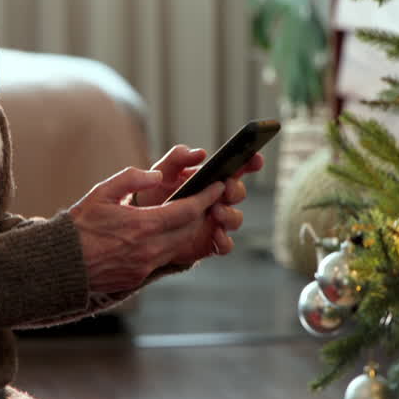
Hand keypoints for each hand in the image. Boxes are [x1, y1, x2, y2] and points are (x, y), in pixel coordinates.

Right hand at [69, 167, 224, 293]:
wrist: (61, 264)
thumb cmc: (79, 226)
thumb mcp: (102, 193)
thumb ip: (132, 179)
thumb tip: (158, 175)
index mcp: (143, 225)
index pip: (188, 210)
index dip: (206, 197)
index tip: (218, 186)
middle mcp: (149, 249)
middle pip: (189, 229)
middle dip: (202, 212)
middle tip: (208, 197)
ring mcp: (145, 265)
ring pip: (180, 245)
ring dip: (188, 229)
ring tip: (190, 213)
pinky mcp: (138, 276)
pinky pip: (164, 258)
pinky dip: (171, 244)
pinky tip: (166, 233)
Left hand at [133, 145, 264, 261]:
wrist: (142, 226)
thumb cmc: (156, 193)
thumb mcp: (163, 172)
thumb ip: (178, 158)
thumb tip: (200, 153)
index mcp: (212, 179)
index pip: (237, 168)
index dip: (251, 162)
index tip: (256, 158)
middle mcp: (219, 200)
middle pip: (239, 193)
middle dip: (235, 189)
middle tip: (224, 187)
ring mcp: (217, 222)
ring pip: (236, 219)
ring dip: (229, 214)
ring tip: (214, 211)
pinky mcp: (210, 243)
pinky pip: (226, 245)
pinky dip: (225, 240)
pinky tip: (216, 234)